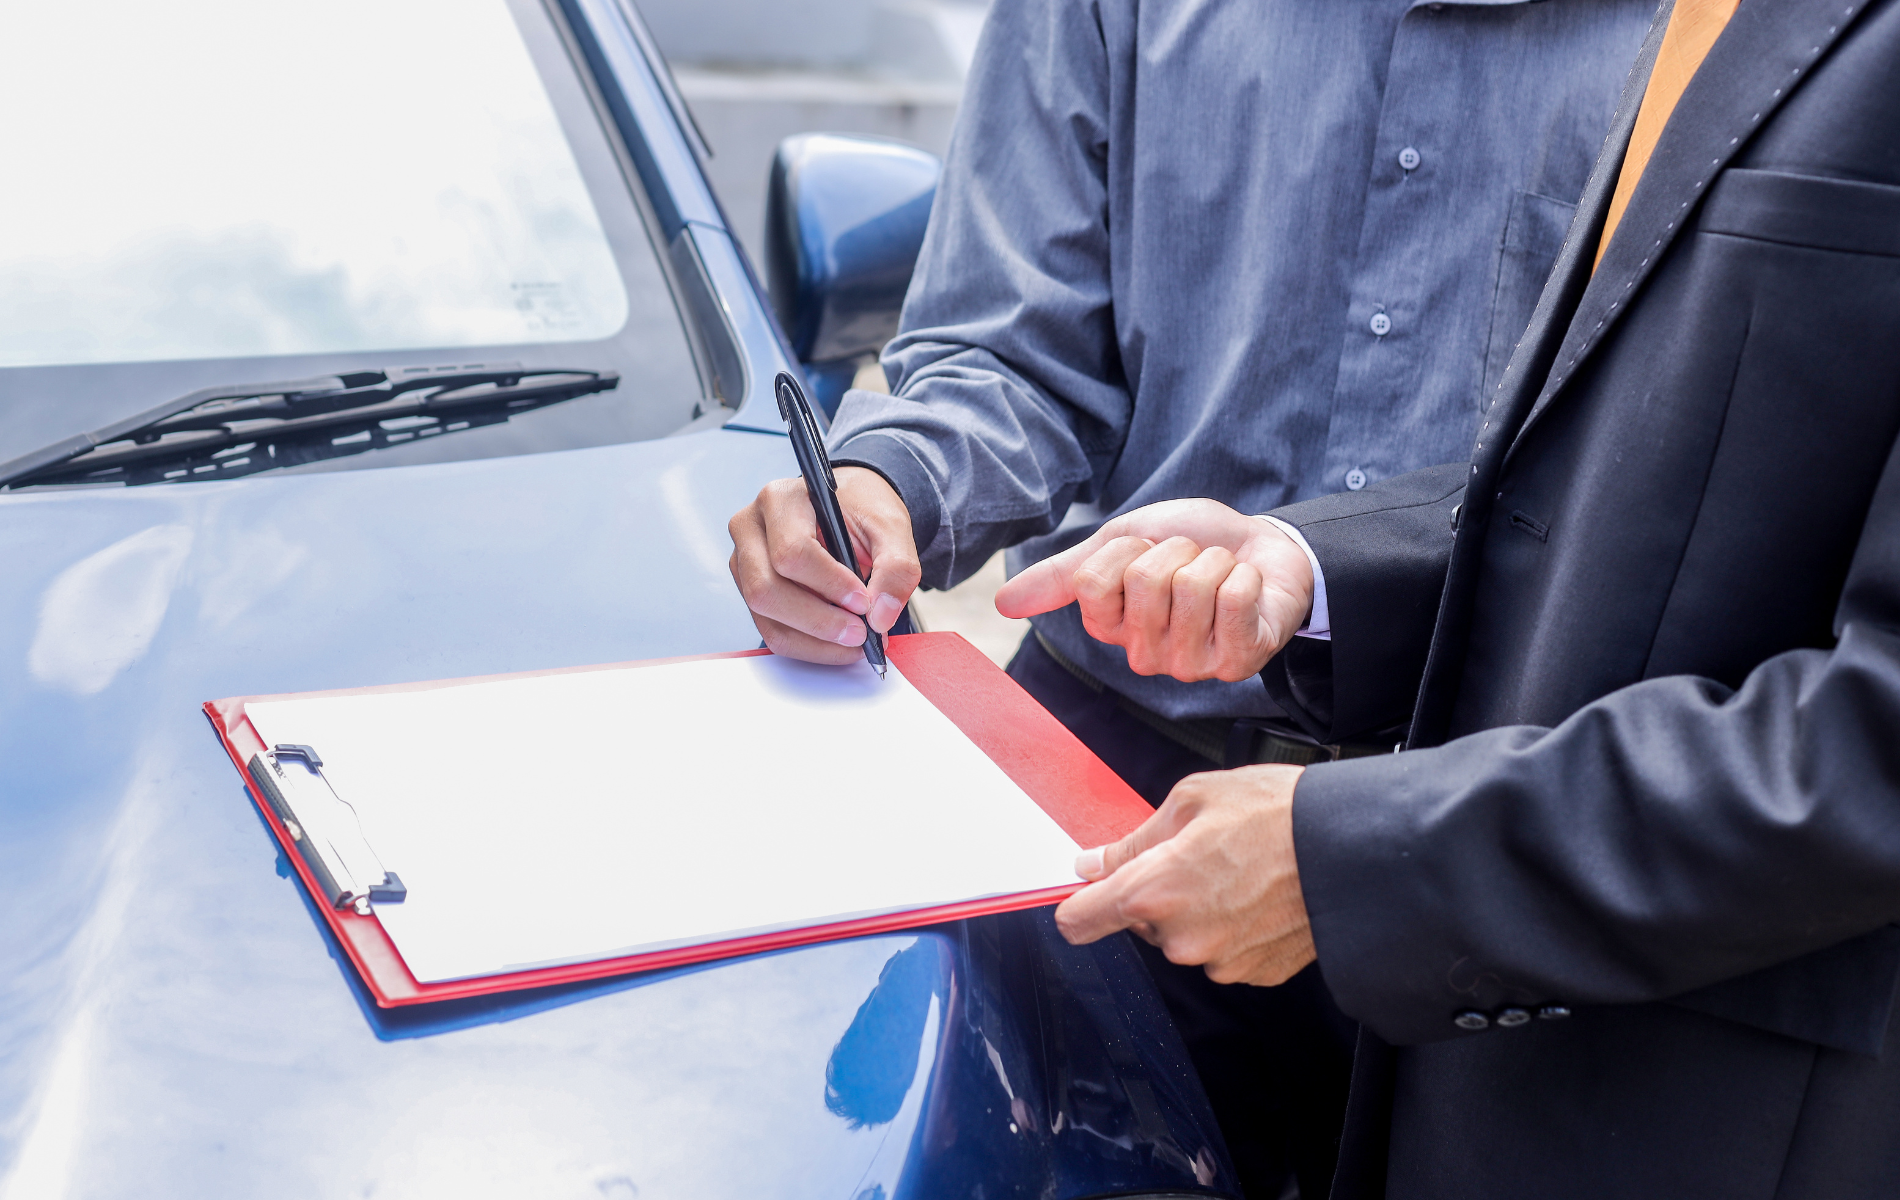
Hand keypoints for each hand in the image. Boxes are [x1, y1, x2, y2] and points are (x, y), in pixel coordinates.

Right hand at [728, 467, 919, 663]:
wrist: (848, 509)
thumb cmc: (860, 510)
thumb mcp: (891, 526)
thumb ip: (896, 566)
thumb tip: (880, 615)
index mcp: (781, 500)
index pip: (792, 551)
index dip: (829, 584)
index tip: (863, 602)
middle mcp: (751, 529)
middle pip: (766, 589)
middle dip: (818, 620)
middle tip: (860, 632)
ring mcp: (744, 562)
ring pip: (766, 616)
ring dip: (815, 640)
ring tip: (854, 640)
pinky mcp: (751, 591)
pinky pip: (772, 630)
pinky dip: (808, 646)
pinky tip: (838, 643)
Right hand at [994, 498, 1313, 680]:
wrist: (1262, 547)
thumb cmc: (1189, 545)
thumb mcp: (1119, 544)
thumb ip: (1064, 575)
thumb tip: (1000, 603)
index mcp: (1109, 628)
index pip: (1094, 582)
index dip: (1126, 549)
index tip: (1147, 551)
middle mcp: (1145, 655)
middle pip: (1145, 582)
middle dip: (1176, 551)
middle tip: (1190, 561)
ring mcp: (1191, 664)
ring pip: (1192, 588)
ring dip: (1213, 561)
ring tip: (1220, 573)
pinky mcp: (1239, 662)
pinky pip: (1233, 599)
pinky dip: (1244, 576)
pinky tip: (1247, 589)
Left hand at [1055, 765, 1315, 985]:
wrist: (1351, 848)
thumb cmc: (1275, 813)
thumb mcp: (1191, 800)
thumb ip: (1133, 840)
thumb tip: (1093, 863)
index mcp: (1153, 891)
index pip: (1080, 920)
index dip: (1078, 906)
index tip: (1083, 897)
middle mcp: (1180, 938)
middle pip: (1141, 922)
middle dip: (1157, 893)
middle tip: (1198, 855)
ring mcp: (1219, 962)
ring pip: (1184, 937)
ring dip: (1197, 911)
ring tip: (1238, 871)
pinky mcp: (1254, 974)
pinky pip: (1224, 951)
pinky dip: (1233, 928)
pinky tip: (1259, 896)